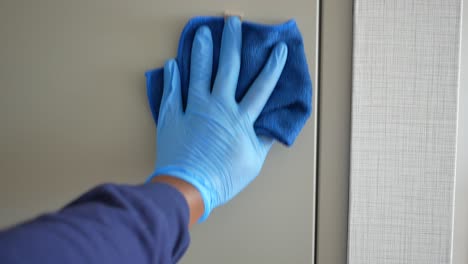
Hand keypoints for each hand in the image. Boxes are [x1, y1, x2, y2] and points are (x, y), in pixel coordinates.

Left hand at [150, 16, 287, 220]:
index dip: (272, 67)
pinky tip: (172, 63)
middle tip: (232, 23)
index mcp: (240, 118)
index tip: (277, 49)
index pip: (261, 87)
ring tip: (203, 33)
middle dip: (232, 43)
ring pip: (199, 73)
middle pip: (227, 68)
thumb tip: (272, 128)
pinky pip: (173, 91)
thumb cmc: (224, 177)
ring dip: (202, 51)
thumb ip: (262, 140)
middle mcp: (219, 106)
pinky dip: (172, 77)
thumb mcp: (253, 162)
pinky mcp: (174, 115)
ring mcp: (194, 108)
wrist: (190, 187)